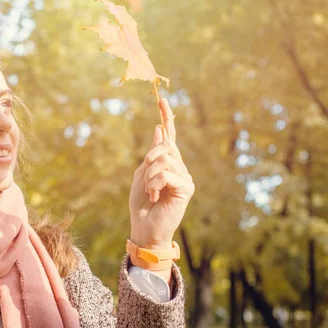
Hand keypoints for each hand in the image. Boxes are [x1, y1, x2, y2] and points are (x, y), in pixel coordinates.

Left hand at [129, 98, 194, 250]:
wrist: (144, 228)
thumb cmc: (141, 204)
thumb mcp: (141, 175)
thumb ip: (151, 155)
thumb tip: (159, 129)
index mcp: (168, 163)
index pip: (169, 136)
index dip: (167, 117)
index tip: (161, 99)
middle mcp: (180, 167)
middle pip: (163, 146)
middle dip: (148, 162)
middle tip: (147, 185)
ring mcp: (185, 177)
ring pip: (163, 159)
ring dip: (150, 177)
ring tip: (152, 192)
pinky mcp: (186, 188)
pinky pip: (166, 174)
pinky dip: (155, 184)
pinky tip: (157, 196)